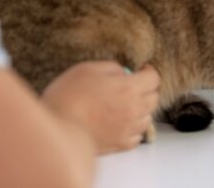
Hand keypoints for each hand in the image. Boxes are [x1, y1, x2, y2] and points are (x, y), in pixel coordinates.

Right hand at [42, 61, 160, 153]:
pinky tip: (122, 123)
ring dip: (141, 109)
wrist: (59, 131)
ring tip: (126, 105)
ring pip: (147, 118)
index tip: (142, 70)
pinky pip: (137, 136)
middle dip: (147, 90)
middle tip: (133, 86)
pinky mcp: (120, 145)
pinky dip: (133, 129)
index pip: (153, 78)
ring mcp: (128, 129)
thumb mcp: (87, 70)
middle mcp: (134, 109)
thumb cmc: (69, 98)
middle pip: (154, 98)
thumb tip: (122, 73)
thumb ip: (111, 68)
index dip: (148, 71)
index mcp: (128, 88)